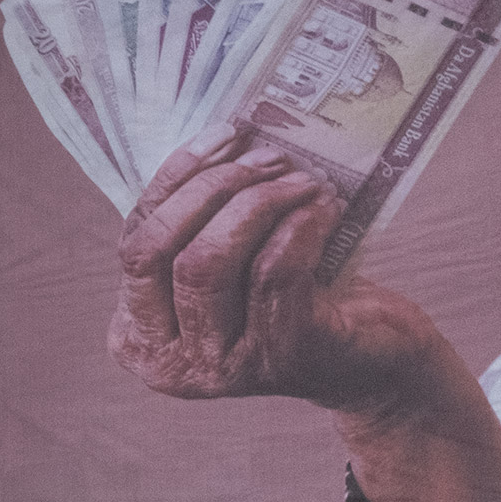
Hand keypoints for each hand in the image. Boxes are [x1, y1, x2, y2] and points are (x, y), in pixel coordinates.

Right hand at [109, 124, 500, 501]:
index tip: (224, 134)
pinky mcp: (278, 358)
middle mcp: (166, 362)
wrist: (366, 361)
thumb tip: (214, 139)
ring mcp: (220, 367)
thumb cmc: (292, 300)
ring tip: (304, 181)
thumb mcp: (229, 266)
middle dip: (213, 189)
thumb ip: (200, 225)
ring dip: (259, 204)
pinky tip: (325, 208)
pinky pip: (273, 272)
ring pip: (210, 262)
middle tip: (270, 157)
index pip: (134, 244)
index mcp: (137, 335)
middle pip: (160, 252)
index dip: (174, 181)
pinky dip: (300, 226)